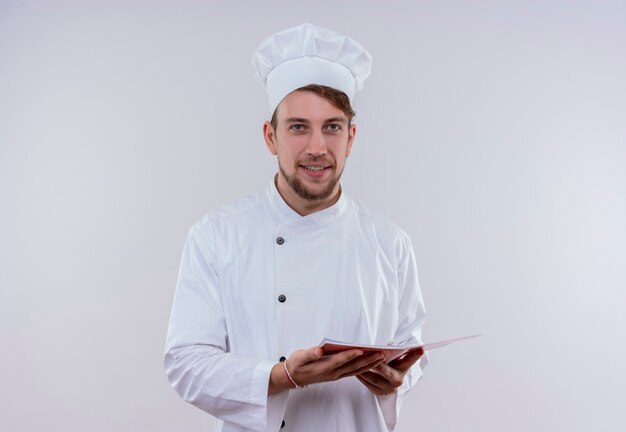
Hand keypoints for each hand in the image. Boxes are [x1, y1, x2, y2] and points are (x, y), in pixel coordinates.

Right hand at [269, 346, 384, 393]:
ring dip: (369, 364)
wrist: (293, 377)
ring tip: (381, 358)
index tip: (360, 349)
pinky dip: (363, 368)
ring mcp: (335, 375)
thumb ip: (310, 354)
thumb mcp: (299, 357)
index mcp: (323, 367)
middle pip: (352, 366)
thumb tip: (318, 349)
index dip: (350, 355)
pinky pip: (353, 372)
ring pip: (355, 370)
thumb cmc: (296, 364)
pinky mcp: (336, 375)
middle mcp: (332, 373)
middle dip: (367, 360)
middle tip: (380, 353)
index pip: (339, 360)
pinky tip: (371, 363)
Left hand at [356, 347, 423, 395]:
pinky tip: (355, 369)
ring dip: (365, 370)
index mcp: (403, 369)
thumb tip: (394, 343)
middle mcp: (397, 380)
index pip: (410, 360)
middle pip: (387, 372)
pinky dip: (361, 376)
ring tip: (357, 361)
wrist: (387, 382)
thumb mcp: (395, 357)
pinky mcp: (378, 392)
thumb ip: (395, 351)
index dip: (415, 355)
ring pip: (374, 378)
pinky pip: (367, 384)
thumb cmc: (390, 364)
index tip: (421, 348)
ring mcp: (388, 388)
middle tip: (373, 358)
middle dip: (379, 365)